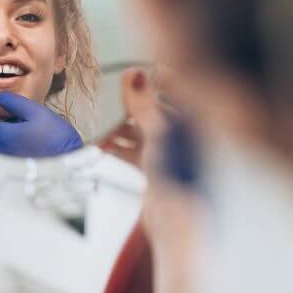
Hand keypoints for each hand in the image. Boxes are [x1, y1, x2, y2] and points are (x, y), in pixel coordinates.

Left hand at [0, 91, 83, 157]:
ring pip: (1, 141)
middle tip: (8, 112)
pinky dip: (15, 142)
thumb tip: (0, 98)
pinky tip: (32, 139)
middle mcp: (2, 151)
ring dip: (8, 132)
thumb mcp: (38, 113)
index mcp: (4, 135)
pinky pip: (10, 150)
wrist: (71, 165)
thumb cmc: (57, 140)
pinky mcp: (18, 168)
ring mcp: (9, 161)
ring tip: (28, 126)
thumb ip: (16, 103)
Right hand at [118, 67, 201, 292]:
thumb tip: (136, 75)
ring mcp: (170, 150)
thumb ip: (144, 105)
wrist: (177, 227)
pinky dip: (116, 144)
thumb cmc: (181, 183)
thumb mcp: (160, 134)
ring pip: (139, 127)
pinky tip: (98, 141)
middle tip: (106, 90)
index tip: (130, 65)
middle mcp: (185, 132)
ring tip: (97, 115)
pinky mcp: (155, 167)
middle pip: (153, 105)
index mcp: (195, 118)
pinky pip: (132, 148)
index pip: (176, 84)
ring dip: (118, 123)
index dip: (153, 73)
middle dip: (129, 99)